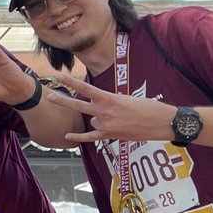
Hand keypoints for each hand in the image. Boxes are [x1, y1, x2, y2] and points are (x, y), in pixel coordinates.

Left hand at [45, 72, 173, 142]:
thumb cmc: (148, 107)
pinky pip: (90, 137)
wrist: (163, 122)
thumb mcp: (127, 99)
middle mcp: (105, 111)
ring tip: (120, 118)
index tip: (58, 76)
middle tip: (49, 96)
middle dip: (62, 100)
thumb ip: (110, 102)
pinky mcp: (110, 136)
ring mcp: (106, 124)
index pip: (85, 88)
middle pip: (78, 105)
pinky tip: (67, 136)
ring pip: (91, 120)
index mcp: (110, 98)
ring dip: (99, 118)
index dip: (70, 81)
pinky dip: (78, 137)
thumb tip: (98, 109)